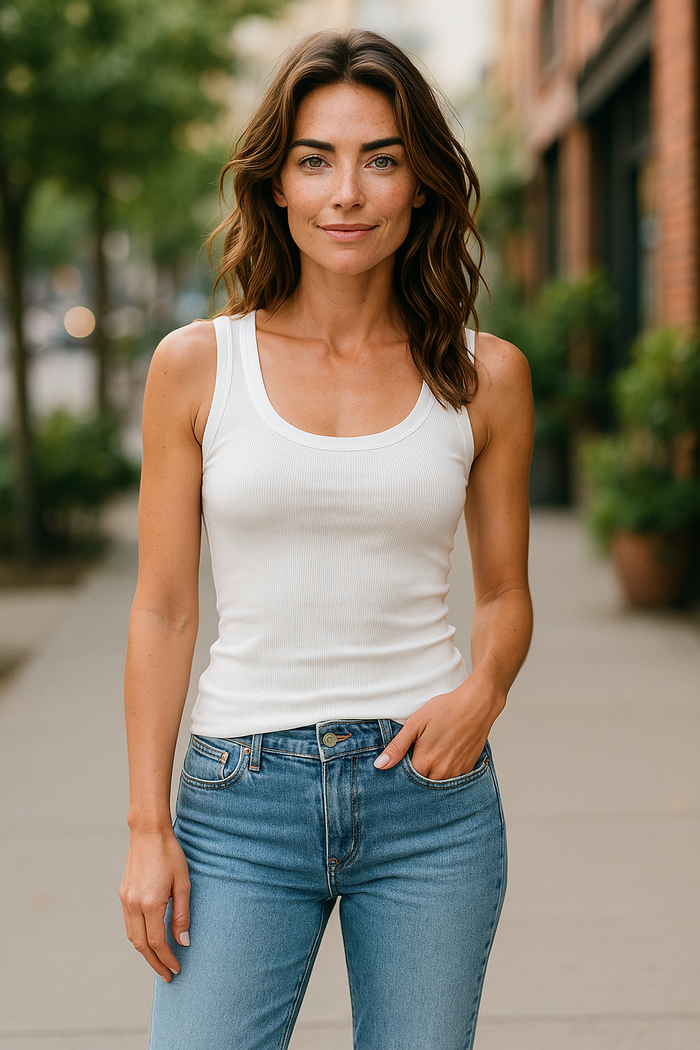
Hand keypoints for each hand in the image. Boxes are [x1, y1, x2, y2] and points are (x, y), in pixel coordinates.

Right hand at [119, 827, 190, 981]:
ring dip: (145, 952)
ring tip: (160, 961)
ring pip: (132, 937)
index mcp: (150, 903)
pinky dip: (137, 937)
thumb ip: (182, 915)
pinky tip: (148, 940)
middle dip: (155, 963)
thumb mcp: (184, 884)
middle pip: (141, 945)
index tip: (176, 969)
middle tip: (168, 975)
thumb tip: (183, 942)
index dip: (166, 958)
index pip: (156, 942)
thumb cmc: (170, 855)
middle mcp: (133, 904)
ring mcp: (125, 900)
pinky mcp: (123, 894)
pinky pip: (128, 924)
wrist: (148, 832)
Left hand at [374, 676, 504, 779]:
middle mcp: (441, 772)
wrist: (477, 705)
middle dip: (417, 772)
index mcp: (425, 762)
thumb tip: (380, 765)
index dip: (402, 769)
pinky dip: (446, 770)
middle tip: (420, 750)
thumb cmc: (446, 709)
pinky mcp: (468, 768)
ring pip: (437, 781)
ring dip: (431, 772)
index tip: (405, 756)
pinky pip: (452, 777)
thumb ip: (398, 746)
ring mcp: (456, 772)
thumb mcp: (416, 723)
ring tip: (434, 750)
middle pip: (422, 782)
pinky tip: (446, 753)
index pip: (406, 778)